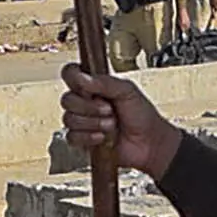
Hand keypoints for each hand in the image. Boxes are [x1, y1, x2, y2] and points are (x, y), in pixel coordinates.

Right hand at [61, 58, 180, 177]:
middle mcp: (85, 102)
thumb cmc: (142, 116)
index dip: (73, 78)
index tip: (86, 87)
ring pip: (69, 119)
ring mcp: (83, 122)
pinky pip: (72, 137)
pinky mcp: (83, 141)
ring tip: (111, 125)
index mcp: (94, 86)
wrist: (149, 143)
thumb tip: (82, 77)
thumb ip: (105, 82)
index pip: (70, 74)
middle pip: (67, 99)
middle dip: (89, 107)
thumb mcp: (127, 91)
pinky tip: (102, 137)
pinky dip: (88, 137)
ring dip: (93, 123)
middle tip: (109, 109)